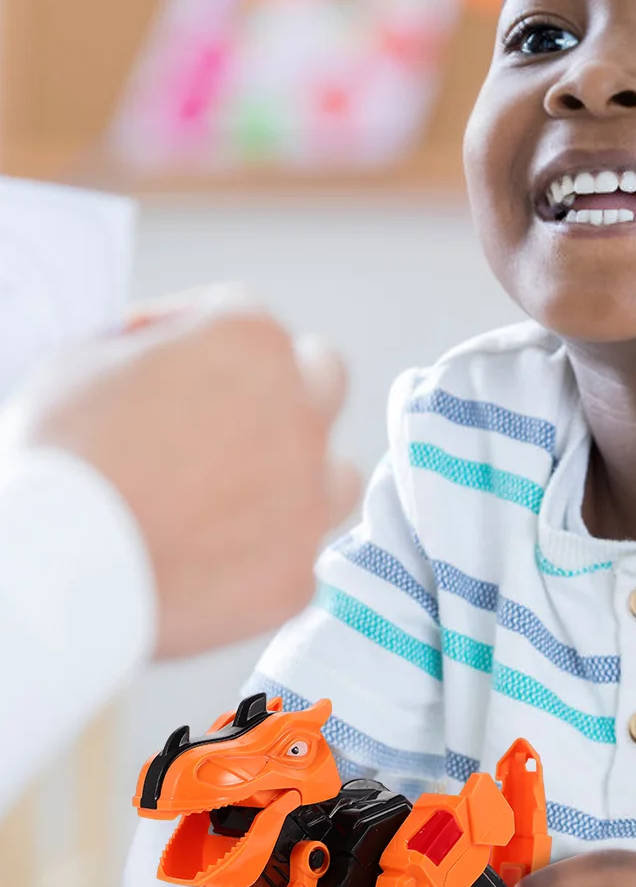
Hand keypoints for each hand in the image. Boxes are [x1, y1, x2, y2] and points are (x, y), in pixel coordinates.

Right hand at [2, 292, 361, 657]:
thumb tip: (160, 355)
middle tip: (231, 413)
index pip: (244, 312)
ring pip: (334, 473)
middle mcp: (301, 413)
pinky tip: (214, 562)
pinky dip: (262, 556)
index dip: (197, 330)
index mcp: (250, 344)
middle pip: (322, 377)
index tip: (163, 356)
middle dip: (283, 386)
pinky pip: (295, 555)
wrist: (50, 574)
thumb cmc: (56, 461)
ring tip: (234, 498)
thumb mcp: (80, 364)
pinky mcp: (296, 571)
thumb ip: (145, 348)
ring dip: (297, 477)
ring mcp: (308, 497)